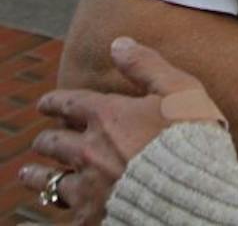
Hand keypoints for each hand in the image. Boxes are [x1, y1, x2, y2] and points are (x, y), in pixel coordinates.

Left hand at [19, 36, 225, 224]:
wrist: (192, 188)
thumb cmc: (192, 136)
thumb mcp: (179, 89)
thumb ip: (147, 66)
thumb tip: (119, 43)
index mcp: (109, 117)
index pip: (69, 104)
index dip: (54, 102)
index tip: (46, 103)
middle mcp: (90, 150)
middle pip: (53, 143)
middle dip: (46, 140)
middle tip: (43, 141)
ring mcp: (88, 186)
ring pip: (48, 180)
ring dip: (37, 175)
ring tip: (30, 174)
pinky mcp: (92, 215)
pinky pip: (64, 212)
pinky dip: (56, 209)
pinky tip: (54, 210)